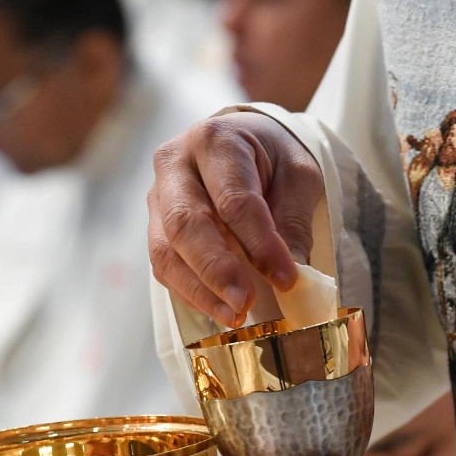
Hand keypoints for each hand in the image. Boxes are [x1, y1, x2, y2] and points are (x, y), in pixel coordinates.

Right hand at [148, 112, 323, 326]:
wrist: (246, 140)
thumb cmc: (275, 156)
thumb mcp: (298, 175)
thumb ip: (293, 221)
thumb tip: (292, 274)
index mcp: (215, 140)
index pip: (234, 199)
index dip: (260, 243)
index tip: (286, 279)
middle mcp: (176, 164)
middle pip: (185, 223)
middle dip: (216, 270)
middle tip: (245, 304)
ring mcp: (159, 196)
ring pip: (165, 250)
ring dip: (199, 289)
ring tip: (233, 315)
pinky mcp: (156, 224)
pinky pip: (164, 265)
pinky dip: (190, 292)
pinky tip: (219, 309)